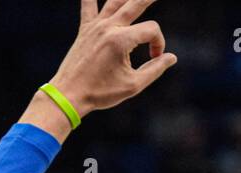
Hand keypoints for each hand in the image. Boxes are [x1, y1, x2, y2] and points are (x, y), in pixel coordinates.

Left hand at [50, 0, 176, 116]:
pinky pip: (88, 7)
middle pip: (135, 3)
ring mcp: (95, 27)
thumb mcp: (133, 85)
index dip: (158, 43)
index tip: (154, 58)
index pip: (151, 30)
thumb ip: (155, 69)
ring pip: (115, 1)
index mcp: (122, 40)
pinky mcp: (84, 30)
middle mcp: (109, 28)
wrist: (69, 95)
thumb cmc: (101, 93)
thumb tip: (172, 57)